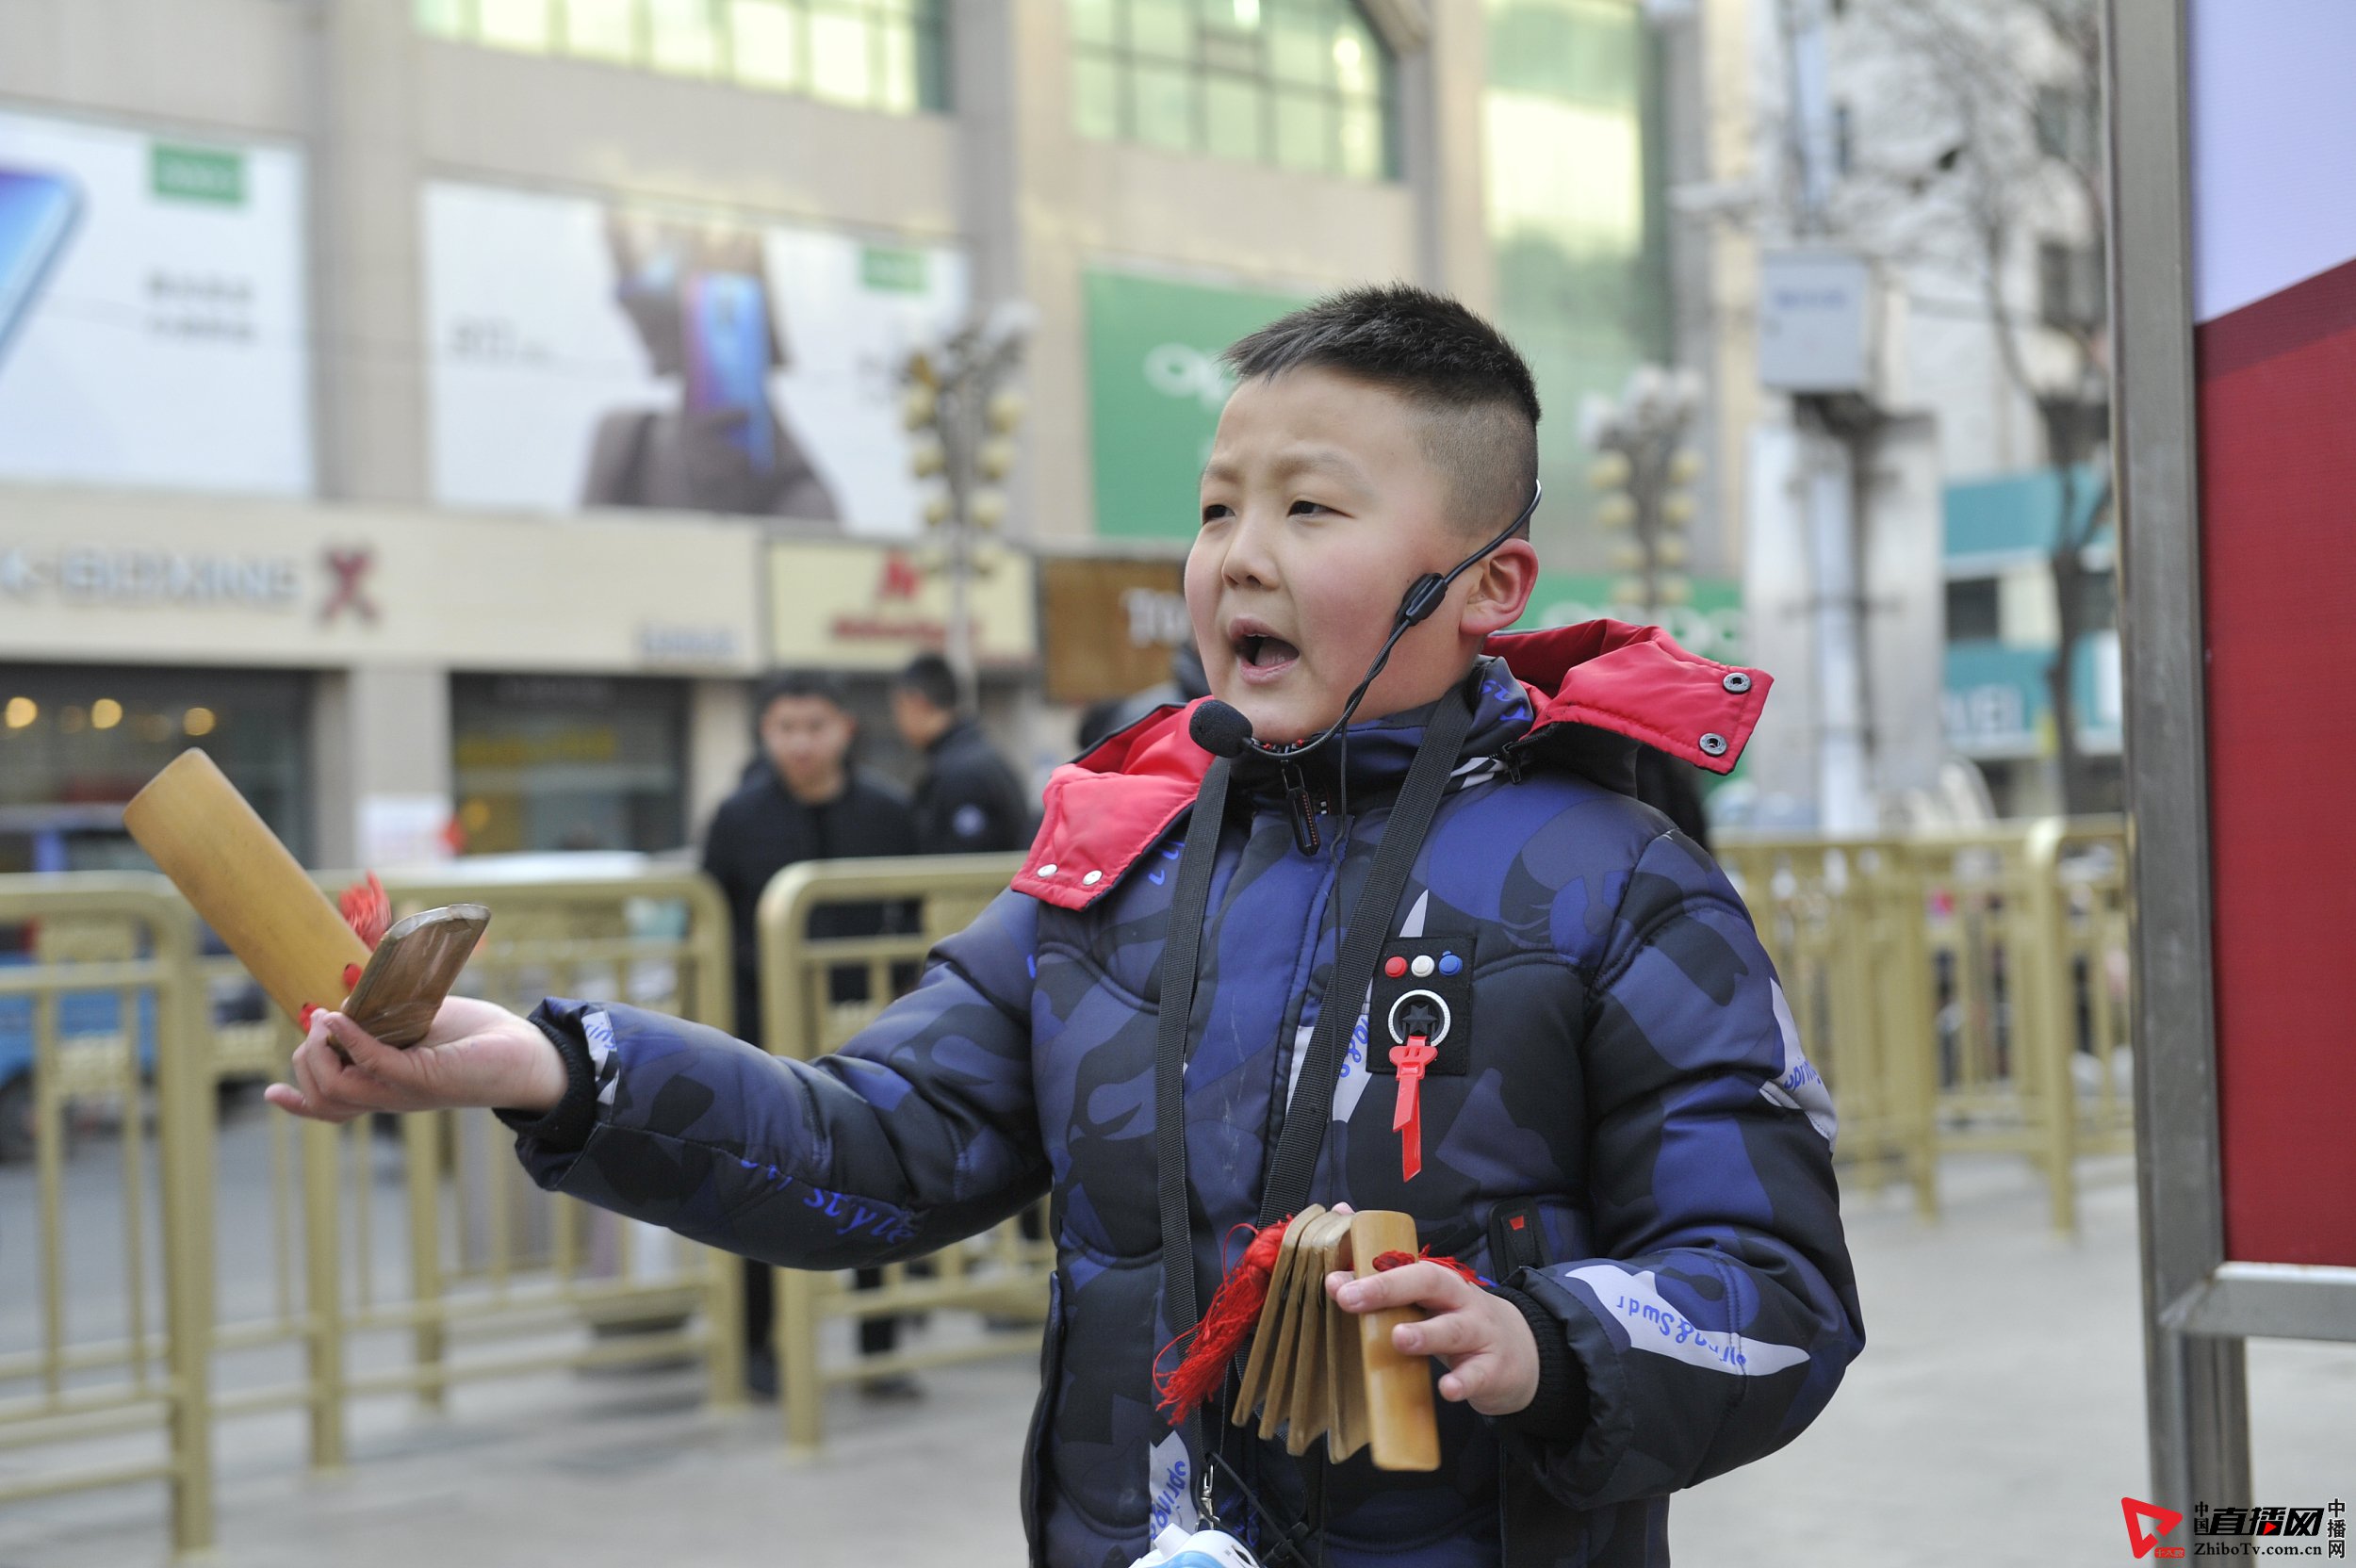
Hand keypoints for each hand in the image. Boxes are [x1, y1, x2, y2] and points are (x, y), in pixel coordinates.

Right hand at [262, 997, 567, 1123]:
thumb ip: (380, 1019)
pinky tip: (341, 1017)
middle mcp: (388, 1096)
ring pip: (336, 1089)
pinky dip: (351, 1039)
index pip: (330, 1108)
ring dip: (319, 1050)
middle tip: (316, 1026)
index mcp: (383, 1087)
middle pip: (323, 1098)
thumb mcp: (416, 1024)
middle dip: (303, 1063)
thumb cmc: (473, 1037)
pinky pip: (373, 1064)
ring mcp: (403, 1091)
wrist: (523, 1053)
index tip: (269, 1092)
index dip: (296, 1104)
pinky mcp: (423, 1079)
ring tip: (326, 1020)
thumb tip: (345, 1002)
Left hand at [1326, 1259, 1539, 1416]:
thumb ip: (1388, 1289)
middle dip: (1389, 1288)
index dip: (1371, 1272)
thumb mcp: (1431, 1304)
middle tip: (1353, 1299)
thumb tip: (1337, 1272)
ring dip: (1426, 1333)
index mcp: (1440, 1283)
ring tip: (1400, 1339)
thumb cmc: (1461, 1323)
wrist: (1524, 1353)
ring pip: (1454, 1329)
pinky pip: (1478, 1375)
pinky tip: (1447, 1389)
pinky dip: (1463, 1382)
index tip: (1336, 1283)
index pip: (1405, 1266)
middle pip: (1430, 1283)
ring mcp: (1480, 1334)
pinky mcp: (1494, 1369)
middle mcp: (1461, 1301)